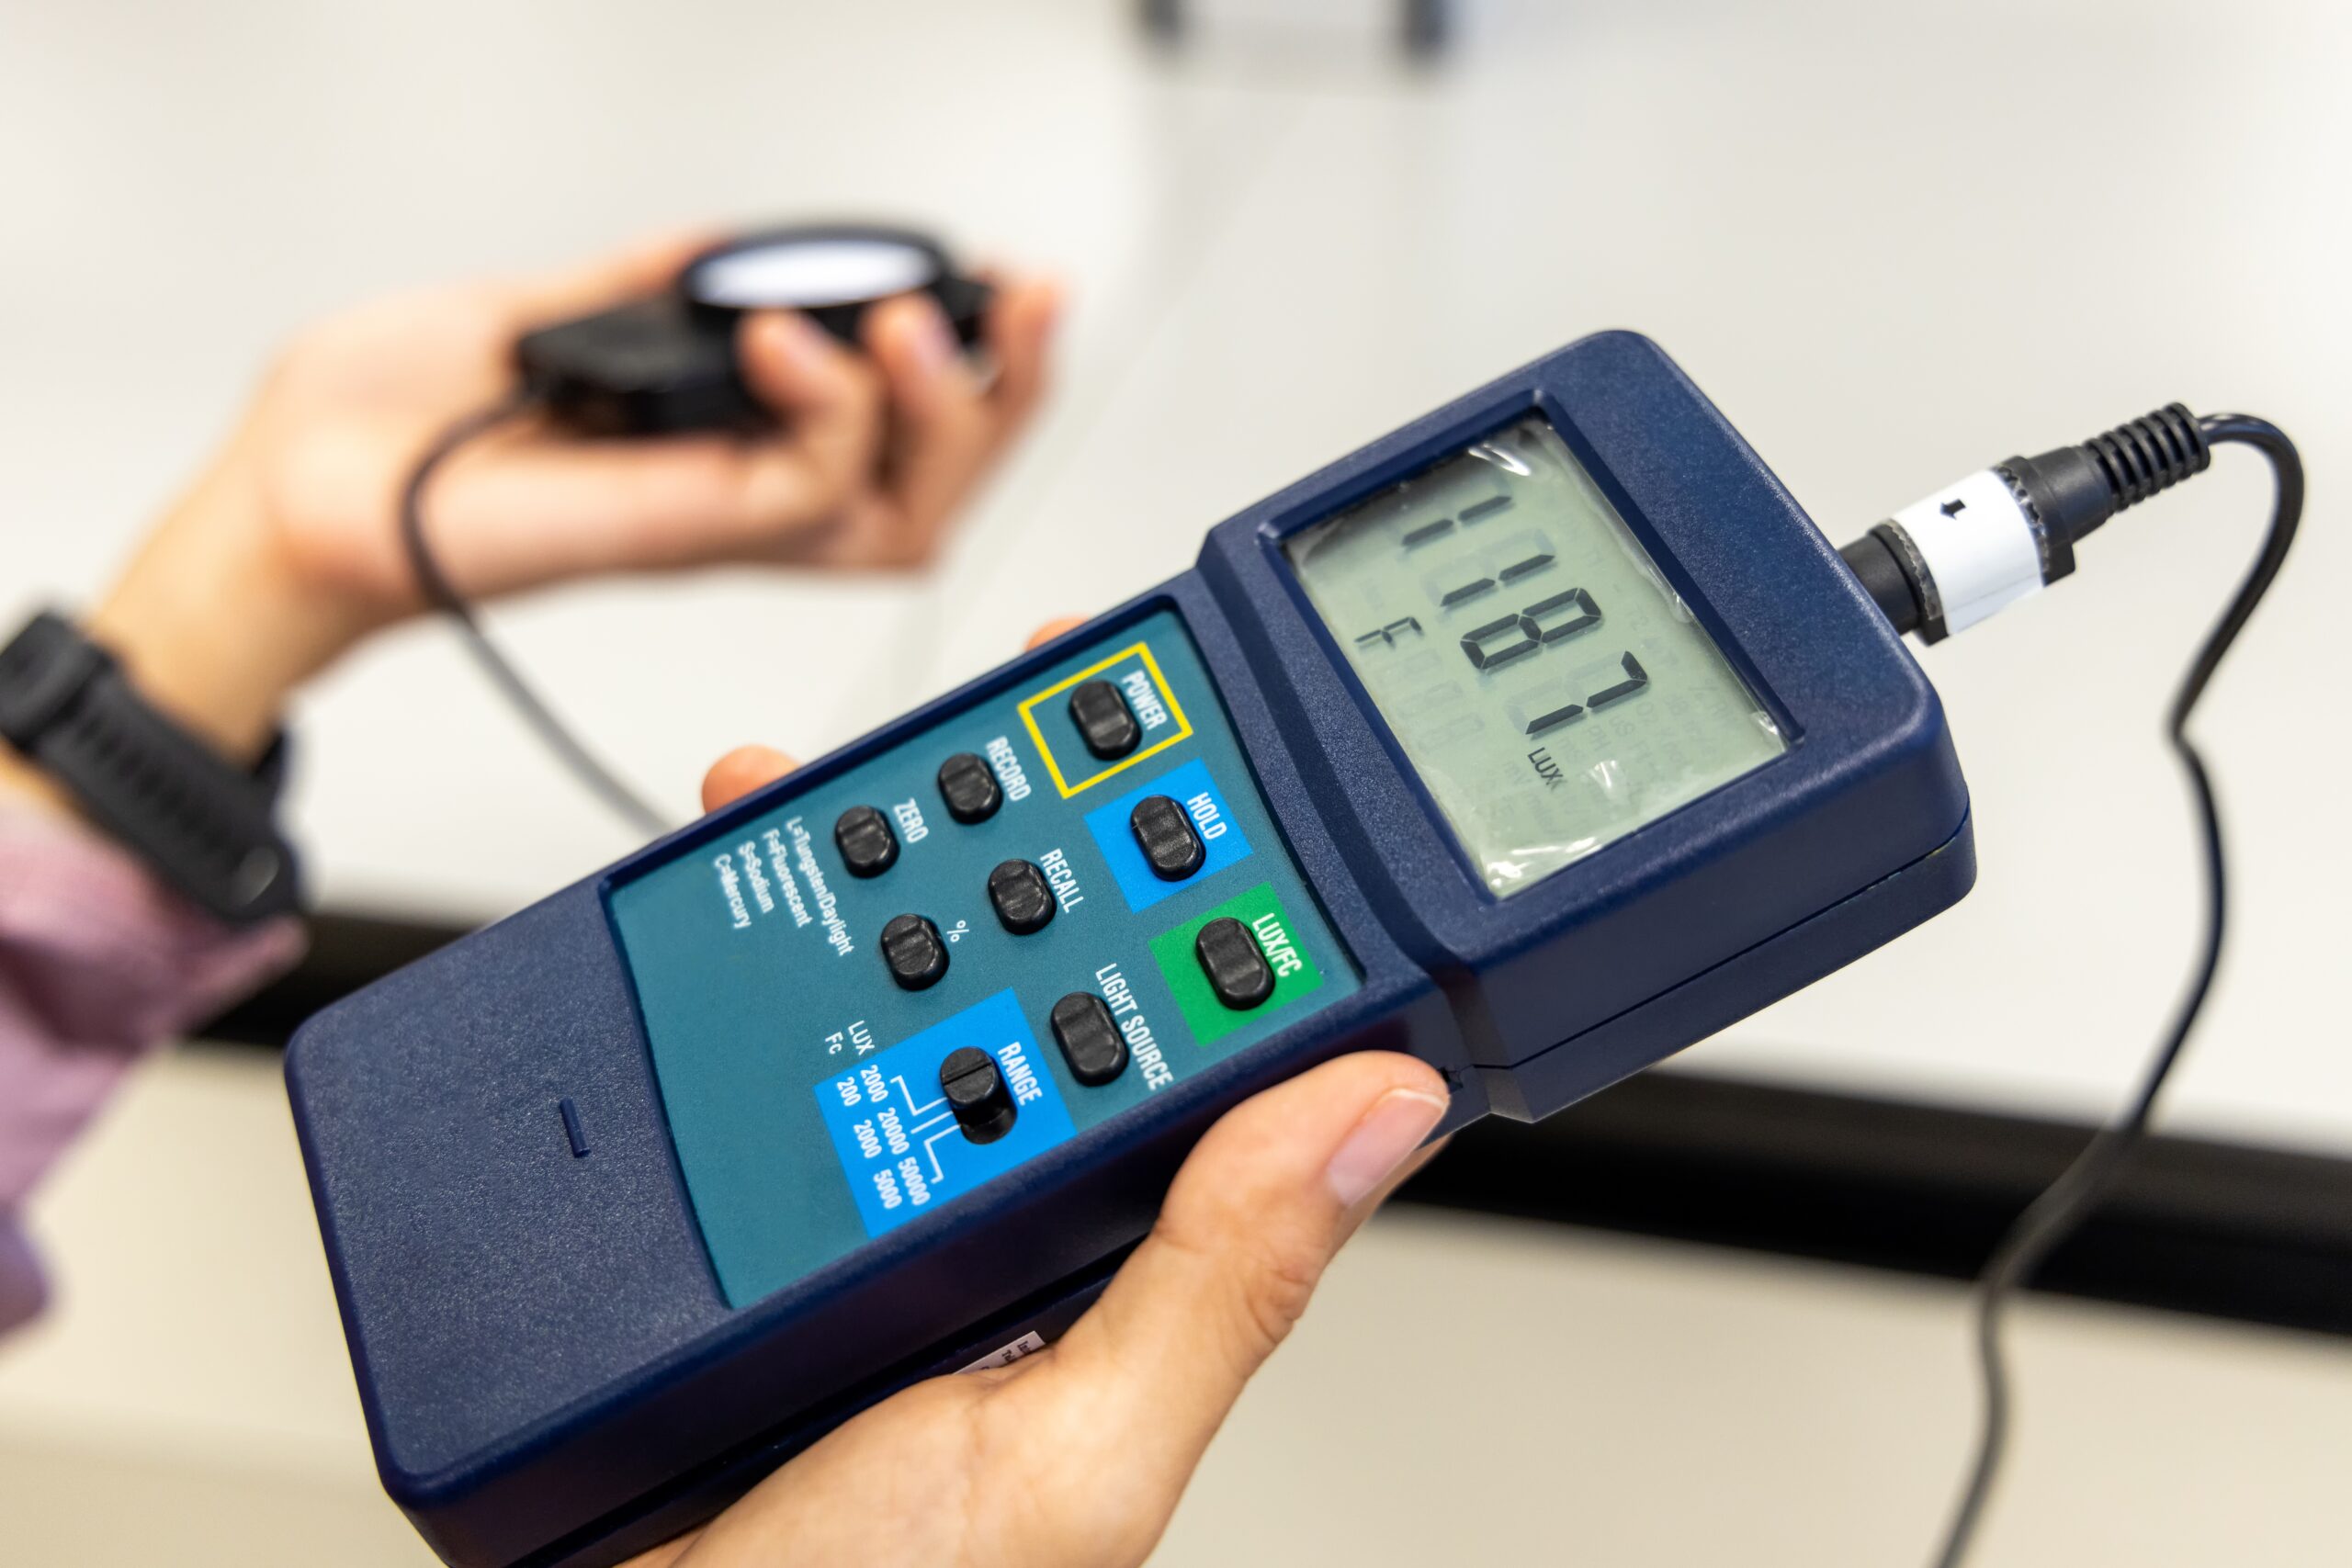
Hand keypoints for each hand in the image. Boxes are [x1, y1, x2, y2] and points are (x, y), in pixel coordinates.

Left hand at [68, 231, 1059, 769]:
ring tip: (914, 324)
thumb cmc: (391, 426)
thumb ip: (650, 290)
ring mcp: (719, 521)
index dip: (976, 371)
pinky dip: (828, 409)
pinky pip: (807, 492)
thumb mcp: (552, 318)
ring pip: (906, 508)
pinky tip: (789, 337)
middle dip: (1010, 395)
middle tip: (1025, 304)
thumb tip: (731, 251)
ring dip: (942, 409)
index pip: (899, 435)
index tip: (1006, 284)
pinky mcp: (681, 533)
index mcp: (728, 447)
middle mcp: (743, 496)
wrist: (299, 488)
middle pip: (937, 486)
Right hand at [638, 630, 1450, 1567]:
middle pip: (1042, 972)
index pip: (1202, 1041)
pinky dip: (731, 935)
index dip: (1232, 896)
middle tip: (1054, 698)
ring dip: (878, 851)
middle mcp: (998, 1206)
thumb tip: (1381, 1106)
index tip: (1236, 753)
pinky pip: (740, 1033)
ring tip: (866, 763)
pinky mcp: (732, 1190)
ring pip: (891, 973)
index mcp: (1120, 1259)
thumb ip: (1222, 1287)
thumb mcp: (1073, 1460)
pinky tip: (730, 861)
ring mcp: (858, 1189)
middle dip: (1042, 828)